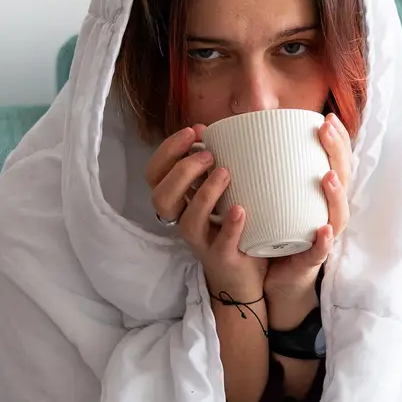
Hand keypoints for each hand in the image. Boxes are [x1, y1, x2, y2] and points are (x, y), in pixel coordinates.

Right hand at [145, 125, 265, 304]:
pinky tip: (239, 209)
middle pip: (161, 197)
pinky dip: (230, 225)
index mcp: (178, 202)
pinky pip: (222, 243)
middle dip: (181, 171)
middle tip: (209, 155)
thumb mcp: (219, 191)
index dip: (167, 151)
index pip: (154, 174)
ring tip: (225, 173)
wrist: (246, 274)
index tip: (194, 131)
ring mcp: (202, 241)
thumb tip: (227, 128)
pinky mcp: (223, 258)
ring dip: (203, 193)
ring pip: (188, 221)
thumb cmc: (231, 224)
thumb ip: (215, 165)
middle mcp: (183, 221)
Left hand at [265, 112, 352, 329]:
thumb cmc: (276, 231)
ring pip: (338, 213)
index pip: (337, 162)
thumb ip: (269, 170)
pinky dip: (323, 240)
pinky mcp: (311, 259)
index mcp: (322, 195)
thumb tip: (251, 131)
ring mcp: (324, 235)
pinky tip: (323, 230)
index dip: (337, 140)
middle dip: (337, 153)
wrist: (275, 277)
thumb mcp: (275, 197)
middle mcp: (329, 212)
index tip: (327, 117)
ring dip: (336, 194)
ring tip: (328, 177)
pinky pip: (320, 250)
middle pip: (343, 179)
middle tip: (326, 131)